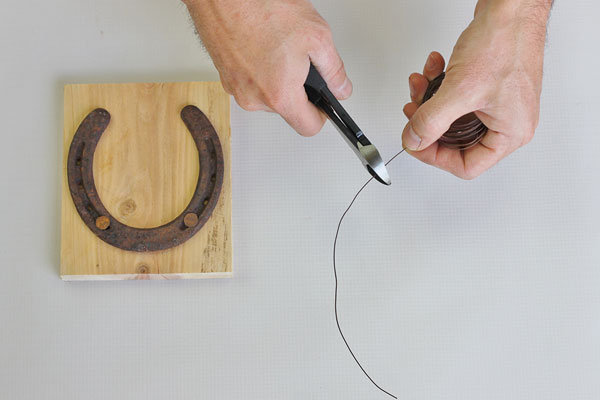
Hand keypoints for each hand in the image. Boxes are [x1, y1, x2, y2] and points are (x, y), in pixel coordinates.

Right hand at [183, 0, 351, 135]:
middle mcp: (254, 99)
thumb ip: (334, 71)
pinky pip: (250, 83)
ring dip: (276, 78)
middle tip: (299, 59)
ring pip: (267, 96)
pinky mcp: (224, 77)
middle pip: (287, 109)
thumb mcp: (316, 36)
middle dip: (297, 89)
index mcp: (280, 95)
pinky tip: (262, 45)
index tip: (323, 103)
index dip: (321, 115)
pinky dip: (259, 69)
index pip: (308, 127)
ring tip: (277, 46)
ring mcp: (236, 89)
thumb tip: (341, 88)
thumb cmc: (261, 8)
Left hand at [402, 0, 551, 178]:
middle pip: (455, 141)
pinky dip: (439, 84)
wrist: (511, 6)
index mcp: (510, 134)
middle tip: (413, 112)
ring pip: (451, 117)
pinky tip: (434, 67)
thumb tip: (413, 140)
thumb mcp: (460, 90)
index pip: (466, 165)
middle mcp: (507, 122)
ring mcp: (497, 104)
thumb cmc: (505, 42)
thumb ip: (431, 121)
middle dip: (428, 123)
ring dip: (429, 100)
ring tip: (420, 83)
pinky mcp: (487, 86)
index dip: (435, 157)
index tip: (416, 142)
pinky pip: (455, 96)